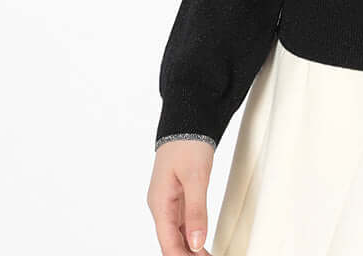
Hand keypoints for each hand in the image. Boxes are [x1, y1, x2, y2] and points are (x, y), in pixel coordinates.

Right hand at [147, 139, 215, 254]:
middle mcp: (161, 205)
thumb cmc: (188, 144)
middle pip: (171, 241)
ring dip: (190, 249)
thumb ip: (196, 211)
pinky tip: (201, 246)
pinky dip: (192, 236)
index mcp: (160, 203)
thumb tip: (196, 242)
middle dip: (186, 255)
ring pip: (177, 234)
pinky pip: (182, 223)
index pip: (168, 242)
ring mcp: (168, 201)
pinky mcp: (177, 196)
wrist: (188, 121)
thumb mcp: (196, 177)